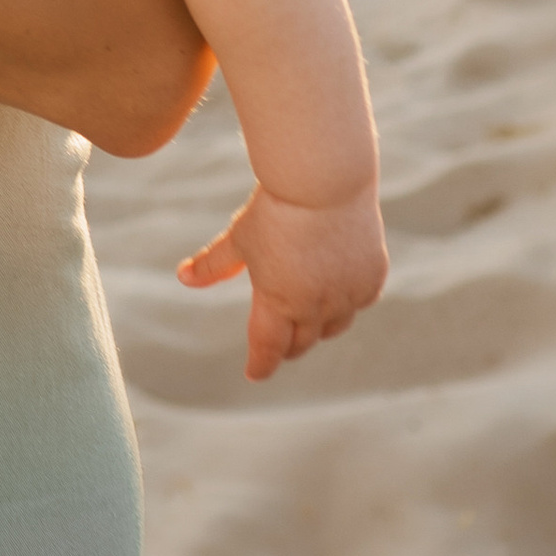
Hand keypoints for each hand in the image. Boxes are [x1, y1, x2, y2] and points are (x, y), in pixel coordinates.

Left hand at [175, 180, 388, 378]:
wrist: (325, 181)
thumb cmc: (275, 209)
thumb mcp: (240, 237)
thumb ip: (214, 263)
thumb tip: (183, 277)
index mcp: (278, 301)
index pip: (268, 347)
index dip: (260, 363)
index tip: (254, 373)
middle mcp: (316, 305)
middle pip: (302, 342)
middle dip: (289, 346)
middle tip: (280, 348)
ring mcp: (348, 293)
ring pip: (334, 326)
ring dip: (318, 329)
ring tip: (307, 323)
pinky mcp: (372, 276)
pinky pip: (359, 302)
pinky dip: (346, 303)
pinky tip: (337, 296)